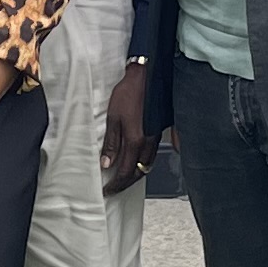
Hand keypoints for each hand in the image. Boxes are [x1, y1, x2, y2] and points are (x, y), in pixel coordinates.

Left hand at [100, 63, 153, 188]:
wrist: (147, 76)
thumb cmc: (129, 93)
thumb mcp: (113, 117)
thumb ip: (111, 143)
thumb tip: (107, 164)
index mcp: (135, 141)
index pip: (126, 171)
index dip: (117, 184)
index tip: (108, 190)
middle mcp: (149, 143)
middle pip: (139, 172)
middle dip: (127, 183)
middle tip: (115, 188)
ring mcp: (157, 138)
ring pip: (148, 164)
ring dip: (136, 174)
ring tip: (125, 177)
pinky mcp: (160, 131)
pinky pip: (153, 154)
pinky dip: (144, 163)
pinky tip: (139, 161)